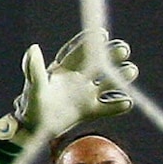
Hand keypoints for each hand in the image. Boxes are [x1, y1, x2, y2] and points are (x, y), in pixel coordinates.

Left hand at [0, 30, 137, 142]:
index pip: (79, 52)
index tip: (101, 34)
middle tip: (123, 49)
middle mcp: (77, 79)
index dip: (89, 43)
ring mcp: (85, 95)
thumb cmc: (31, 105)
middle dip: (111, 56)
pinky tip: (127, 103)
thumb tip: (33, 48)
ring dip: (120, 78)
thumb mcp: (34, 87)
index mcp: (63, 69)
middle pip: (98, 64)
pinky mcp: (89, 111)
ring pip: (107, 83)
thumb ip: (34, 69)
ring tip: (131, 70)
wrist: (33, 129)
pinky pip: (107, 108)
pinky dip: (118, 106)